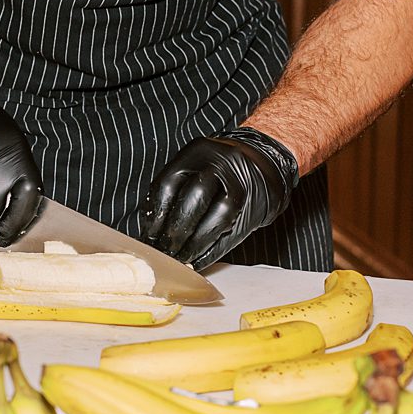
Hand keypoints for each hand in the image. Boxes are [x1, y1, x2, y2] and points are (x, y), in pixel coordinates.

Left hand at [139, 129, 297, 266]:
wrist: (263, 164)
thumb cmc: (220, 170)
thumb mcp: (195, 165)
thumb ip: (175, 190)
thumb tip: (151, 229)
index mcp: (197, 152)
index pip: (168, 184)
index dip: (155, 214)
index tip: (148, 235)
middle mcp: (220, 164)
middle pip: (193, 199)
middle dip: (175, 231)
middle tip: (163, 250)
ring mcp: (241, 186)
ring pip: (215, 219)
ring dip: (194, 245)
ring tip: (180, 258)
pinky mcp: (253, 209)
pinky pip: (230, 235)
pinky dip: (211, 252)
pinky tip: (198, 260)